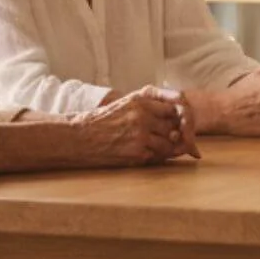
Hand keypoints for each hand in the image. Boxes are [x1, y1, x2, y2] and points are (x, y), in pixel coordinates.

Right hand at [78, 85, 198, 165]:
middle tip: (177, 141)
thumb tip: (176, 115)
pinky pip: (158, 157)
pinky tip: (146, 155)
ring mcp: (141, 134)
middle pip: (175, 126)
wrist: (80, 137)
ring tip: (157, 148)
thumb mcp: (125, 104)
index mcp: (140, 100)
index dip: (179, 118)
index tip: (178, 126)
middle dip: (177, 135)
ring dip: (167, 148)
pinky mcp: (137, 152)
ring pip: (169, 144)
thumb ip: (149, 106)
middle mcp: (143, 115)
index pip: (173, 108)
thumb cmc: (102, 122)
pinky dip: (156, 157)